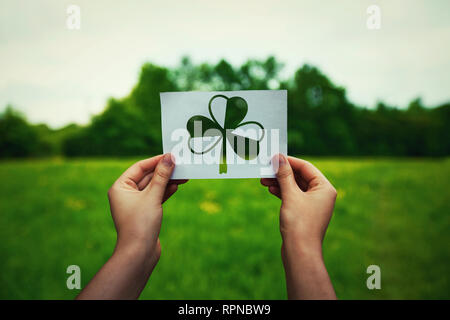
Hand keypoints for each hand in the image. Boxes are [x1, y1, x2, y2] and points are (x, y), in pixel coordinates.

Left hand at [108, 153, 186, 267]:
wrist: (139, 253)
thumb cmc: (141, 224)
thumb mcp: (152, 196)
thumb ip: (162, 176)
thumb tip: (169, 158)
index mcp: (120, 187)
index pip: (139, 167)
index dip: (156, 160)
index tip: (171, 155)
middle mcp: (126, 194)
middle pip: (147, 176)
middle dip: (164, 171)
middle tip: (180, 165)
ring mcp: (135, 204)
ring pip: (153, 187)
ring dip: (167, 181)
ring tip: (183, 175)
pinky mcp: (145, 213)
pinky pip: (156, 197)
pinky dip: (165, 192)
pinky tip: (176, 186)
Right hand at [260, 154, 336, 298]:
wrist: (299, 252)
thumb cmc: (299, 223)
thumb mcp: (290, 195)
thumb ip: (284, 175)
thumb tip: (279, 158)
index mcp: (325, 188)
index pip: (306, 167)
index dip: (289, 161)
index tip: (274, 157)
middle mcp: (321, 195)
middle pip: (300, 176)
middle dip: (282, 173)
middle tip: (266, 169)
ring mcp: (313, 205)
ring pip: (295, 187)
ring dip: (280, 182)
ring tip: (264, 180)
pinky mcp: (304, 213)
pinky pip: (293, 197)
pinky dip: (282, 192)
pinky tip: (271, 190)